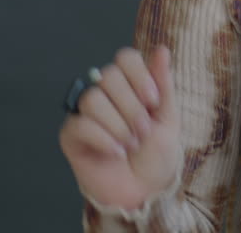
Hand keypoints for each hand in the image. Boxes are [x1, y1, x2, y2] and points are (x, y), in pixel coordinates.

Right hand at [59, 46, 180, 210]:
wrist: (144, 190)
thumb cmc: (157, 155)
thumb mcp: (168, 118)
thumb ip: (164, 84)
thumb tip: (162, 49)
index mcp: (129, 85)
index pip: (125, 58)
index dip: (139, 76)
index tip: (152, 101)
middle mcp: (105, 94)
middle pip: (108, 77)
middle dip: (131, 107)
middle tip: (143, 131)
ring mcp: (85, 113)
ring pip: (93, 99)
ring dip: (118, 126)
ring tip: (130, 144)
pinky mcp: (71, 135)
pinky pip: (80, 124)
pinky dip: (103, 140)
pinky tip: (116, 153)